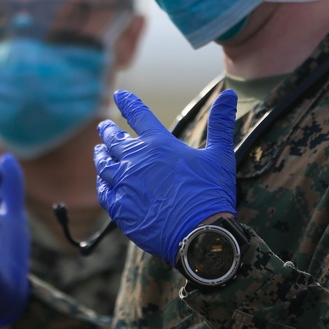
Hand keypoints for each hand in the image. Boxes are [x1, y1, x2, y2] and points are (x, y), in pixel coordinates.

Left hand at [94, 89, 237, 262]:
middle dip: (108, 131)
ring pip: (104, 165)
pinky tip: (103, 182)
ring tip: (99, 151)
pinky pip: (104, 192)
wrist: (199, 235)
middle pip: (114, 141)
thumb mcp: (220, 155)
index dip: (128, 103)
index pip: (138, 115)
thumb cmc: (211, 194)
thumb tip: (229, 93)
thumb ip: (221, 123)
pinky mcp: (120, 208)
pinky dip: (102, 183)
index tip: (118, 94)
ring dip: (101, 155)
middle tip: (104, 126)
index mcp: (158, 144)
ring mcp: (125, 185)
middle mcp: (136, 161)